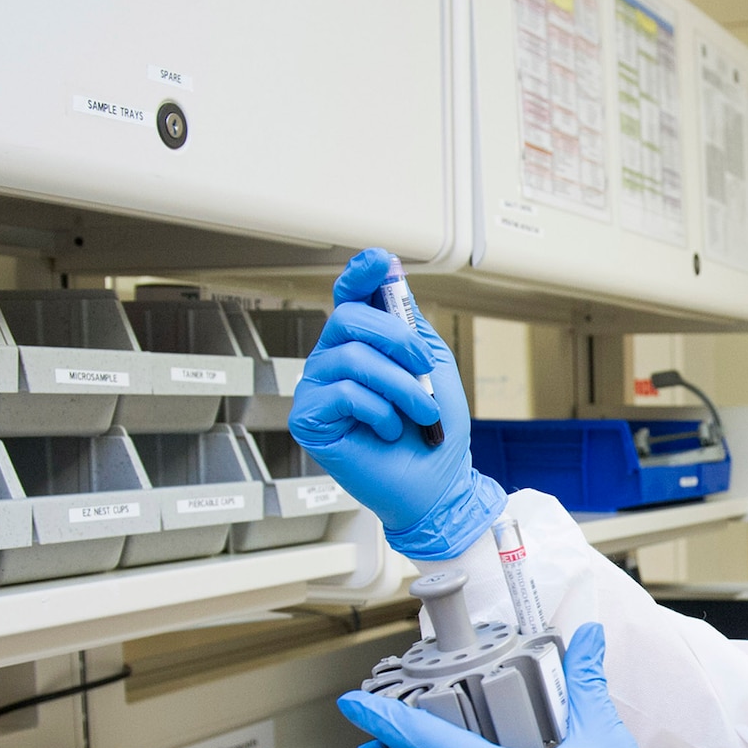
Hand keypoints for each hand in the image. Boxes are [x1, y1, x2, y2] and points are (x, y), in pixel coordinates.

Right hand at [288, 247, 504, 559]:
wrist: (437, 485)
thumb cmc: (435, 433)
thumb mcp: (432, 366)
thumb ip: (409, 324)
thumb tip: (391, 275)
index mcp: (362, 346)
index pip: (350, 299)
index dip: (360, 275)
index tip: (380, 262)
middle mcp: (334, 362)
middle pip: (348, 319)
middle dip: (396, 340)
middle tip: (424, 371)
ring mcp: (318, 390)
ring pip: (352, 357)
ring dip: (401, 386)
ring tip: (421, 415)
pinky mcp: (310, 420)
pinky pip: (344, 392)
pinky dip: (381, 412)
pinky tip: (390, 431)